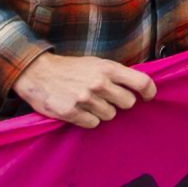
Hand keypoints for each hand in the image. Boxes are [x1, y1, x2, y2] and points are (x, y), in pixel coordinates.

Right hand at [13, 51, 156, 125]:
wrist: (38, 73)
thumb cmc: (70, 68)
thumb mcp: (96, 63)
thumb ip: (115, 74)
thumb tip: (137, 86)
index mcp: (108, 68)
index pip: (141, 81)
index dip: (149, 91)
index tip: (148, 96)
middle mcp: (99, 83)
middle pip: (128, 103)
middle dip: (121, 103)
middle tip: (108, 99)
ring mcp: (85, 99)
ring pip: (110, 115)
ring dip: (103, 112)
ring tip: (89, 102)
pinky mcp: (72, 113)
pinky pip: (93, 124)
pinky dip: (89, 120)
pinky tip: (80, 111)